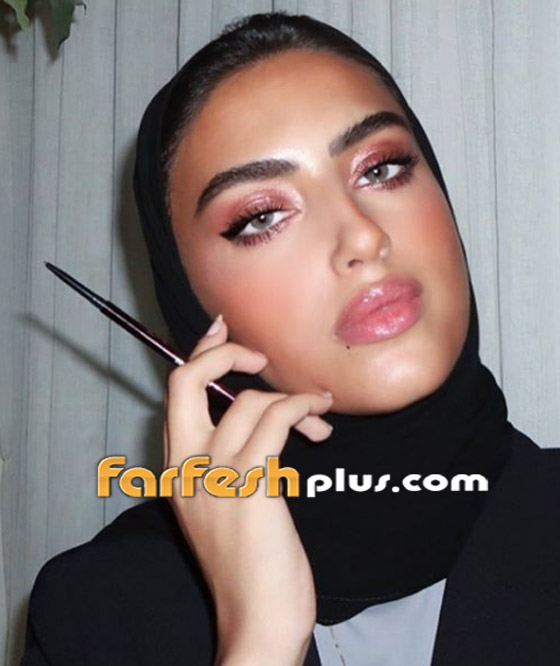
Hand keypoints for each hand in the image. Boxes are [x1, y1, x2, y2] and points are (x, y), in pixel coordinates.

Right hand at [164, 315, 332, 665]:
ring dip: (293, 397)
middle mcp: (188, 467)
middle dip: (225, 353)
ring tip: (317, 416)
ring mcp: (217, 476)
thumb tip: (251, 415)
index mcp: (176, 470)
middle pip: (189, 381)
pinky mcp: (252, 486)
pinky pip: (277, 420)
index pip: (175, 394)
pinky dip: (302, 407)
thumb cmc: (246, 563)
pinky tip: (319, 418)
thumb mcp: (217, 506)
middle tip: (261, 356)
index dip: (199, 354)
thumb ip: (222, 461)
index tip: (223, 332)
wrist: (256, 620)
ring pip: (251, 402)